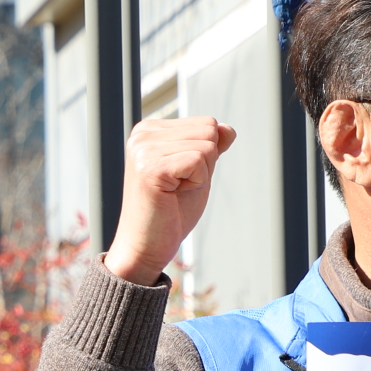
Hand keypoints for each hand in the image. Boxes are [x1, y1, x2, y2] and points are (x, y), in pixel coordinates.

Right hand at [101, 116, 234, 286]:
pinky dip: (196, 183)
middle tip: (176, 187)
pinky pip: (199, 161)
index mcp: (150, 131)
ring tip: (173, 191)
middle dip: (205, 164)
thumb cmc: (170, 212)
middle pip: (208, 130)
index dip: (205, 156)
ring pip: (207, 146)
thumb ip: (210, 148)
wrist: (146, 247)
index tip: (178, 177)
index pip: (206, 124)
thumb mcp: (197, 172)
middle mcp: (143, 135)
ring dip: (200, 175)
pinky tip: (172, 195)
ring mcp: (144, 150)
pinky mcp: (151, 168)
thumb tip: (228, 129)